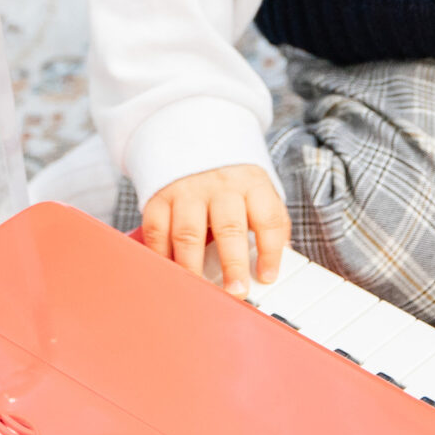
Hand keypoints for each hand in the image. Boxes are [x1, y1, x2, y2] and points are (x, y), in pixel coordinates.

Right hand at [138, 164, 290, 298]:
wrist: (194, 142)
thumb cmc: (232, 181)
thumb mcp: (259, 192)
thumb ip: (271, 224)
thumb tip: (278, 263)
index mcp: (252, 185)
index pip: (267, 219)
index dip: (270, 251)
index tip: (268, 277)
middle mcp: (220, 187)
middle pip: (228, 227)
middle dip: (233, 264)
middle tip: (236, 291)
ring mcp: (187, 191)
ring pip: (188, 233)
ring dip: (194, 266)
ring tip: (200, 290)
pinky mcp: (160, 199)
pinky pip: (157, 231)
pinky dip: (161, 256)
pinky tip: (170, 274)